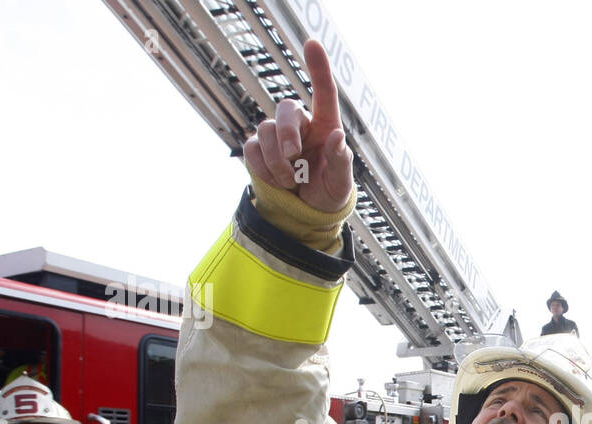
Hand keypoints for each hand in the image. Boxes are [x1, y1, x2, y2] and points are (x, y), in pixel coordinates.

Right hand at [242, 39, 353, 212]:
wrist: (306, 213)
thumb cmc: (329, 193)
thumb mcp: (340, 184)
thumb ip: (340, 161)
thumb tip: (337, 136)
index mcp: (325, 126)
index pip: (323, 93)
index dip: (318, 68)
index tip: (312, 42)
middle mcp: (301, 125)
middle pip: (285, 108)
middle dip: (287, 132)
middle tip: (295, 157)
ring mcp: (277, 136)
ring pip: (265, 130)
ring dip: (277, 160)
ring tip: (292, 181)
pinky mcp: (258, 149)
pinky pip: (251, 149)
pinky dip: (263, 169)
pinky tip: (278, 182)